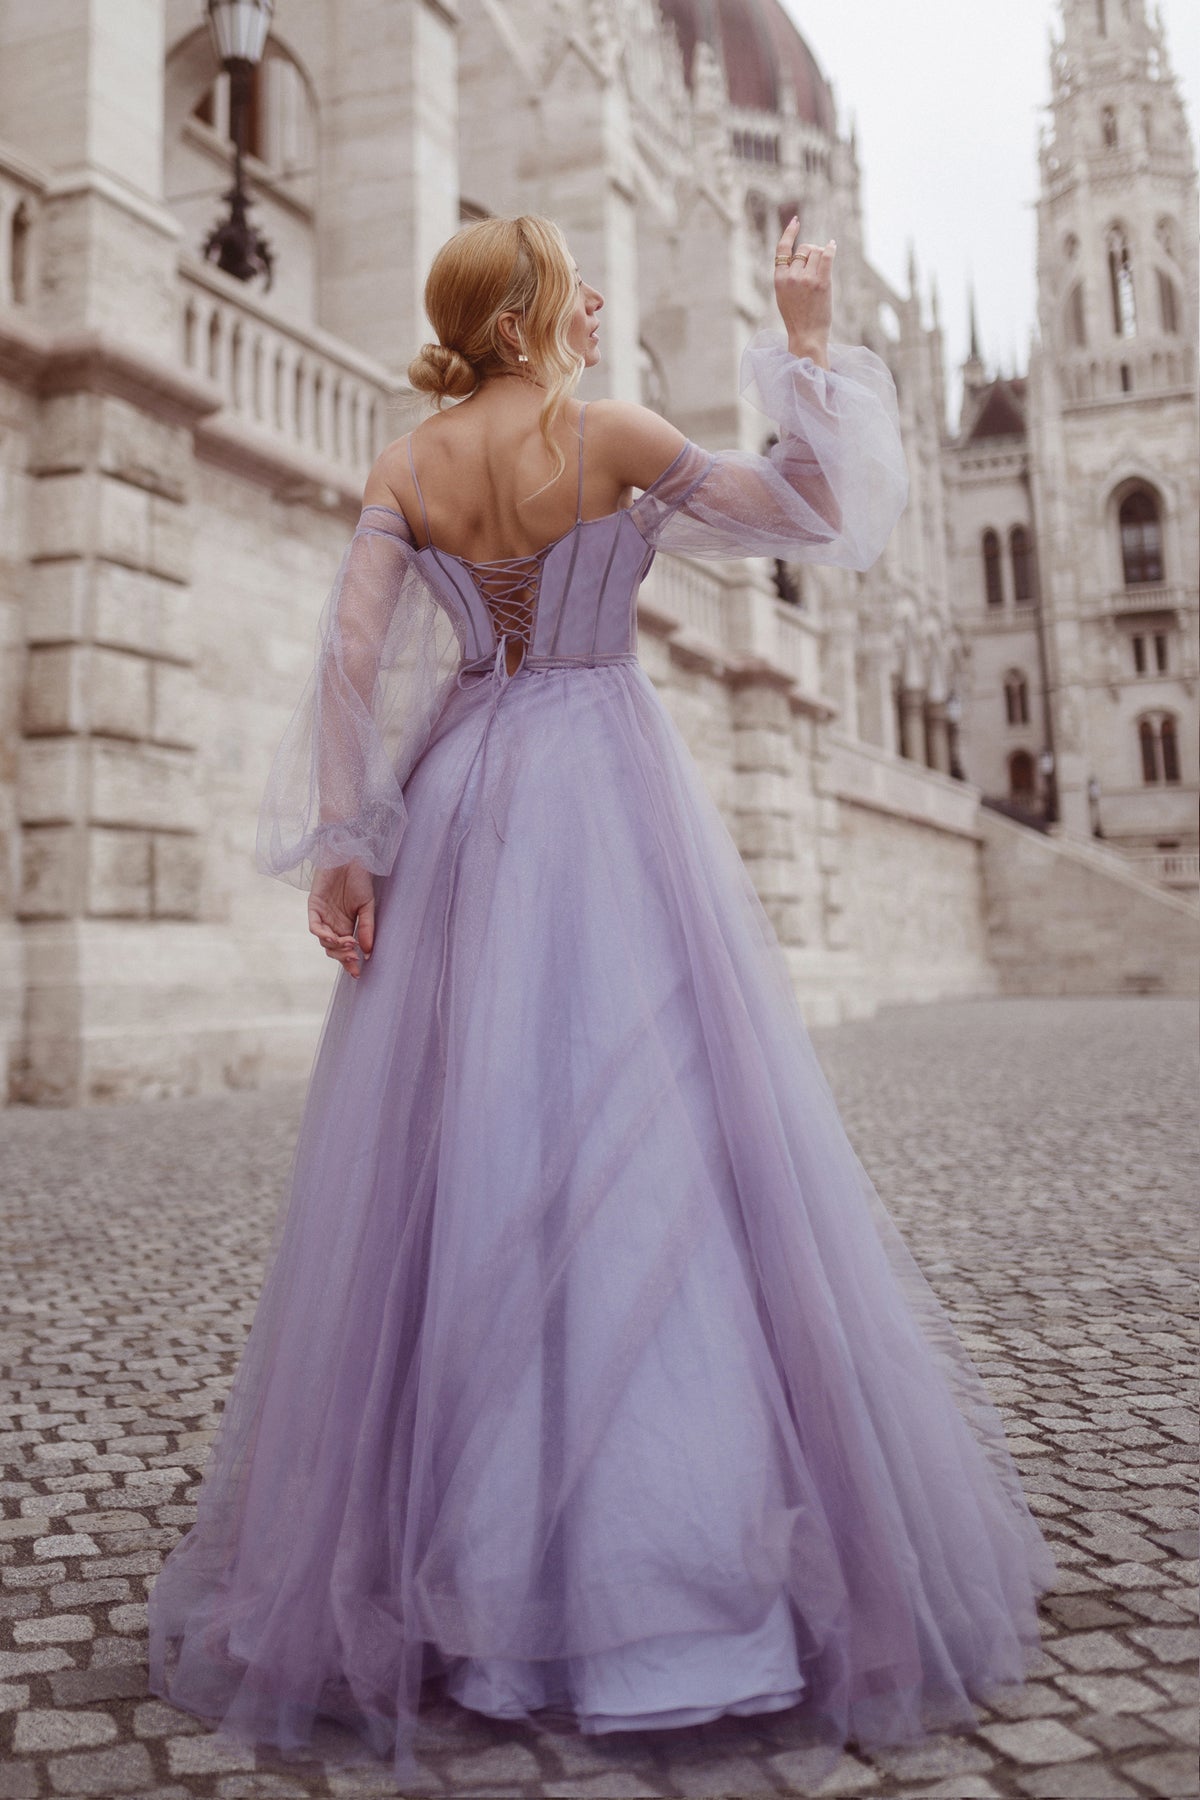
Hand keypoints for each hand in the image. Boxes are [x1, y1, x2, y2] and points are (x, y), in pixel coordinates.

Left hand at [308, 860, 375, 977]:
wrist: (350, 856)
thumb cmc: (359, 879)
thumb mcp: (367, 907)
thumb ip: (367, 928)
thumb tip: (368, 952)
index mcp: (345, 925)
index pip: (344, 949)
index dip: (350, 962)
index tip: (358, 972)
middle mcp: (332, 923)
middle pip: (332, 949)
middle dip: (343, 956)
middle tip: (354, 958)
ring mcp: (322, 915)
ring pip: (324, 940)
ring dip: (336, 946)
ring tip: (350, 944)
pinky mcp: (314, 906)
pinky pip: (315, 926)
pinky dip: (323, 934)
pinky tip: (335, 937)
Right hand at [774, 217, 834, 365]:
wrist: (806, 336)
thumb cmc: (797, 318)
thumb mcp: (784, 295)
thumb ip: (788, 275)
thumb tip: (805, 252)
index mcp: (779, 279)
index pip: (782, 249)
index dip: (789, 232)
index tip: (796, 221)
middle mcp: (791, 276)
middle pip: (805, 249)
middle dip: (812, 252)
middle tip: (816, 267)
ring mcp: (806, 279)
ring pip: (817, 252)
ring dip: (822, 257)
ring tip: (822, 274)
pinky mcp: (821, 283)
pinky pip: (827, 256)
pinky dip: (830, 249)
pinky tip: (833, 245)